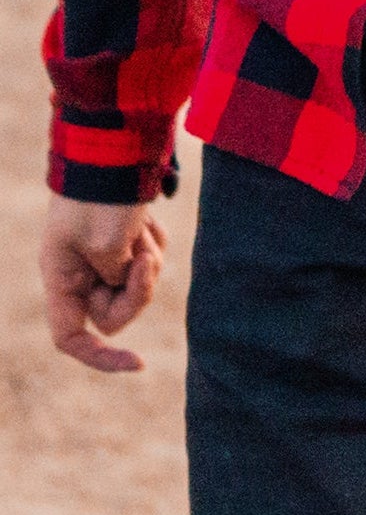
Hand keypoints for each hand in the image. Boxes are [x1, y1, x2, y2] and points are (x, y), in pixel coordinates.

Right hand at [42, 193, 169, 372]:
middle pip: (117, 314)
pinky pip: (149, 261)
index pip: (72, 337)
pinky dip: (154, 244)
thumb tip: (127, 281)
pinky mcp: (123, 243)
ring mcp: (102, 259)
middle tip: (143, 256)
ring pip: (138, 287)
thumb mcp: (108, 242)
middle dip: (138, 290)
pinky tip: (146, 220)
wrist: (114, 150)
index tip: (139, 364)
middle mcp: (79, 274)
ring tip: (139, 228)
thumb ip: (117, 275)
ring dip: (148, 261)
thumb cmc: (103, 196)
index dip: (99, 358)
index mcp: (61, 278)